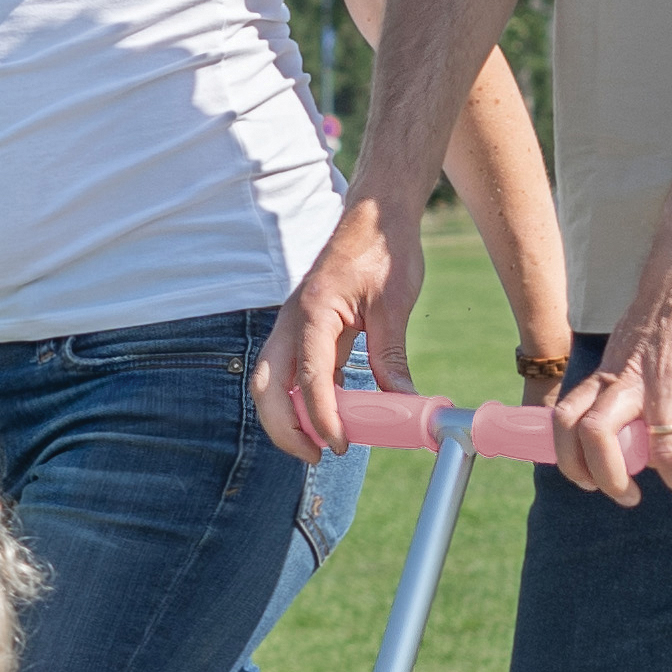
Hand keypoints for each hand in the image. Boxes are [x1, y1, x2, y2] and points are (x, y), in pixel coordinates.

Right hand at [262, 196, 420, 460]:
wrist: (376, 215)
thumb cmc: (384, 251)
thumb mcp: (394, 306)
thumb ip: (392, 357)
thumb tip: (405, 404)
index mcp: (314, 313)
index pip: (308, 378)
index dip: (322, 418)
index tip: (340, 444)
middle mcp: (293, 321)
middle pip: (267, 387)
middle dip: (284, 429)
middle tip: (317, 455)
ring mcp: (293, 325)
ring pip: (270, 381)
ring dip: (286, 417)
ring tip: (318, 443)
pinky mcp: (303, 328)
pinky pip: (290, 371)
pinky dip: (300, 398)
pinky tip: (328, 414)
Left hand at [555, 216, 671, 505]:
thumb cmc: (669, 296)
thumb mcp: (632, 340)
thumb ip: (629, 378)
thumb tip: (635, 422)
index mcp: (610, 370)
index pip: (564, 421)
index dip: (570, 462)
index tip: (592, 482)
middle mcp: (631, 376)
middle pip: (594, 440)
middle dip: (609, 482)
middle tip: (629, 497)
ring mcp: (668, 375)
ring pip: (662, 449)